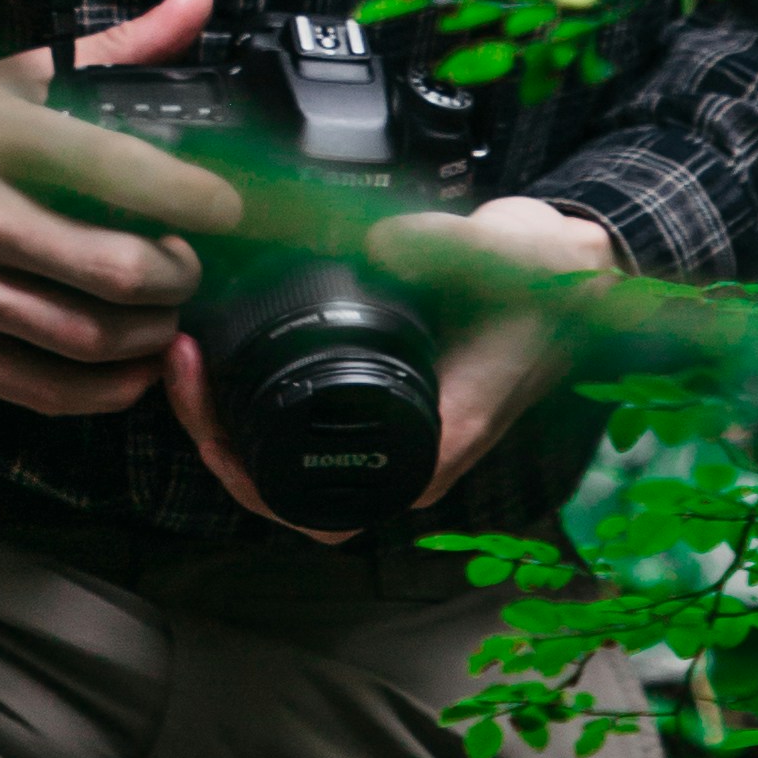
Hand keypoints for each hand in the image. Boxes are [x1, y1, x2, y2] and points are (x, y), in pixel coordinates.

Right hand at [0, 0, 239, 415]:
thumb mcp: (1, 79)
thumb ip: (111, 51)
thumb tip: (194, 4)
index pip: (116, 171)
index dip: (192, 197)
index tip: (227, 206)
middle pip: (113, 271)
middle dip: (178, 275)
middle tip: (194, 263)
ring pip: (85, 338)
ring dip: (150, 333)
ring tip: (165, 311)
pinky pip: (41, 389)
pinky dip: (104, 389)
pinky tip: (130, 366)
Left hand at [166, 193, 617, 530]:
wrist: (576, 270)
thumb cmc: (547, 280)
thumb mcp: (497, 259)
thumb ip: (439, 250)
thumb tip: (378, 248)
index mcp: (433, 447)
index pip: (320, 508)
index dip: (248, 476)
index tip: (207, 410)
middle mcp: (407, 458)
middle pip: (285, 490)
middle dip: (217, 437)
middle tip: (181, 363)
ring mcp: (390, 433)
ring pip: (285, 462)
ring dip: (227, 419)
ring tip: (188, 353)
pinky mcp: (378, 400)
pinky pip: (298, 425)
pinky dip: (251, 398)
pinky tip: (222, 348)